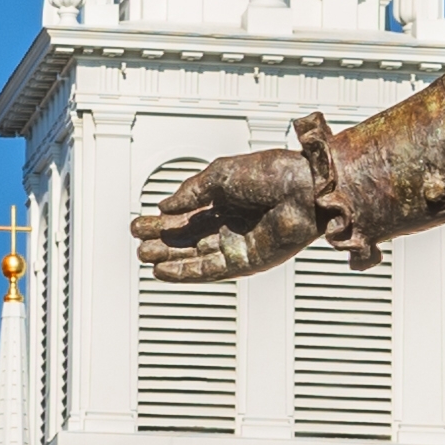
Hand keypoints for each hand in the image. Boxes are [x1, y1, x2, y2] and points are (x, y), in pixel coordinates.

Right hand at [133, 143, 331, 280]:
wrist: (305, 188)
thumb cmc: (272, 173)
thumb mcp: (221, 175)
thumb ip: (191, 193)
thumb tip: (165, 206)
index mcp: (225, 199)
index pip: (186, 215)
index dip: (162, 221)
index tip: (139, 224)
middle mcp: (231, 223)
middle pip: (188, 237)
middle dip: (162, 241)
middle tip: (138, 242)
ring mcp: (238, 243)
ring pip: (195, 255)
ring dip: (169, 257)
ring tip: (145, 255)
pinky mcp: (247, 261)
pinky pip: (210, 270)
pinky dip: (186, 272)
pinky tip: (164, 270)